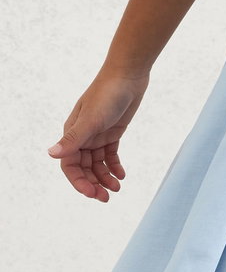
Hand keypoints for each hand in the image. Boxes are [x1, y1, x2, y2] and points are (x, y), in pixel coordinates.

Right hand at [46, 68, 149, 201]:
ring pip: (98, 163)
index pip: (70, 165)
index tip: (92, 193)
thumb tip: (51, 153)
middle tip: (106, 197)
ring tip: (117, 188)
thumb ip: (73, 139)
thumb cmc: (107, 94)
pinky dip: (115, 165)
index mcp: (72, 133)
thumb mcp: (91, 119)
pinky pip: (110, 154)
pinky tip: (122, 174)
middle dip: (94, 183)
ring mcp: (98, 134)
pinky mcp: (113, 131)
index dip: (79, 182)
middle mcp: (83, 136)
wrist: (128, 74)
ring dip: (105, 177)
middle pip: (84, 167)